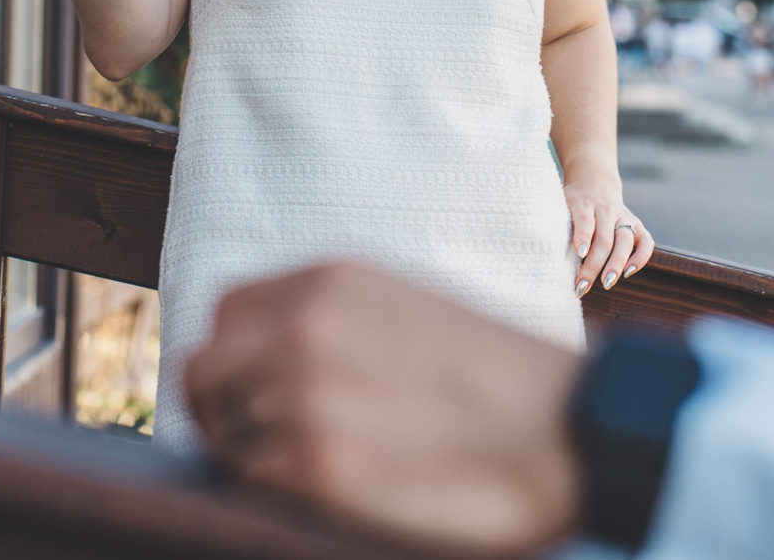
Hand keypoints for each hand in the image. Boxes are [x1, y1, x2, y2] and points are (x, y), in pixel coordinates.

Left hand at [183, 263, 582, 553]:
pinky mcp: (319, 466)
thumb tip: (272, 354)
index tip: (240, 391)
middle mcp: (305, 326)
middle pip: (205, 368)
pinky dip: (272, 492)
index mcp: (331, 280)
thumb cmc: (500, 379)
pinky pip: (250, 480)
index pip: (226, 312)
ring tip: (297, 471)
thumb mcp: (410, 307)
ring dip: (248, 454)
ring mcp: (306, 395)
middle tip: (241, 442)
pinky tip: (321, 493)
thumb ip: (337, 318)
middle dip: (216, 408)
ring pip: (223, 430)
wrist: (568, 431)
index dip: (229, 357)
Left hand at [563, 180, 652, 297]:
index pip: (585, 219)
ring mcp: (623, 216)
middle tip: (583, 286)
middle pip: (604, 238)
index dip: (583, 235)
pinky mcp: (637, 224)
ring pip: (625, 241)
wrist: (594, 181)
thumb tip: (554, 256)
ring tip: (606, 283)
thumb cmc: (573, 202)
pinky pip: (646, 241)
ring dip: (616, 264)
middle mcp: (606, 209)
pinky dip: (641, 257)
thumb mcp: (562, 205)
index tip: (580, 253)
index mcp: (584, 202)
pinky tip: (628, 272)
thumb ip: (562, 225)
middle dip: (594, 264)